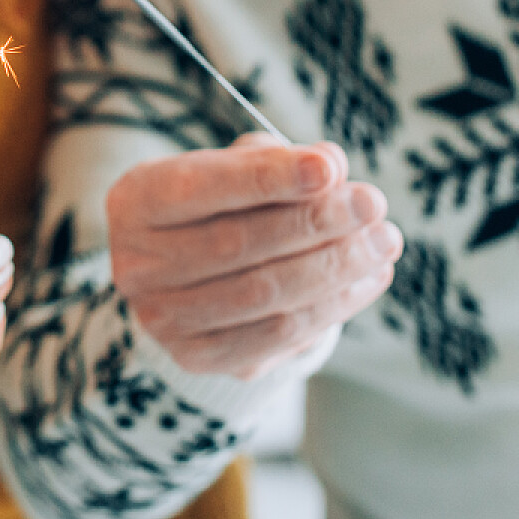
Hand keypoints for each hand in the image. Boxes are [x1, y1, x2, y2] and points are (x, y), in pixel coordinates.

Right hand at [106, 133, 399, 379]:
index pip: (201, 187)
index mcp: (136, 201)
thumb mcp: (234, 168)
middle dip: (317, 222)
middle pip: (237, 244)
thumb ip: (275, 160)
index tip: (330, 167)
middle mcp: (137, 263)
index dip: (268, 178)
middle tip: (373, 203)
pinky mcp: (199, 358)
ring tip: (383, 242)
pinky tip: (368, 280)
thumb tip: (331, 163)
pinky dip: (332, 307)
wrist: (185, 278)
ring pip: (264, 295)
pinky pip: (277, 336)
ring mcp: (163, 318)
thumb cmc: (217, 206)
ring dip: (336, 267)